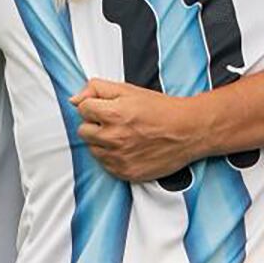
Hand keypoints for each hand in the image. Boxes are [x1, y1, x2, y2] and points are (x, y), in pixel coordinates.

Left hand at [71, 79, 213, 182]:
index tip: (107, 107)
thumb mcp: (129, 89)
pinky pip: (105, 165)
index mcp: (113, 114)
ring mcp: (119, 158)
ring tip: (123, 135)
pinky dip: (112, 157)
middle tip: (116, 121)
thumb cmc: (162, 110)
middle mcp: (113, 138)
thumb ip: (97, 89)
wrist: (189, 131)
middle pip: (83, 131)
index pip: (82, 109)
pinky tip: (128, 148)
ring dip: (102, 142)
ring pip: (92, 149)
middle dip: (95, 124)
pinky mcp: (126, 173)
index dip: (94, 106)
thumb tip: (74, 99)